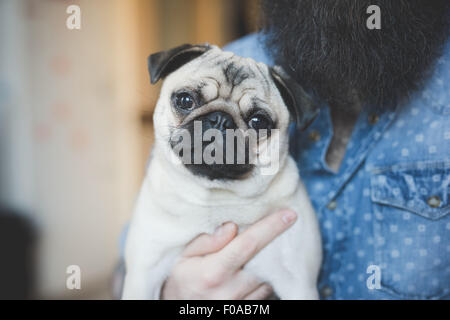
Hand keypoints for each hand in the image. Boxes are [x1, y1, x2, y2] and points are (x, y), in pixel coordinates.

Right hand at [160, 209, 296, 299]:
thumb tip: (231, 227)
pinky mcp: (248, 310)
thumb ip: (206, 241)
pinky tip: (257, 269)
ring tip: (264, 249)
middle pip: (265, 261)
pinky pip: (266, 292)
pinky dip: (266, 278)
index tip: (289, 214)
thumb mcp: (184, 256)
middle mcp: (230, 290)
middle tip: (283, 226)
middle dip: (276, 243)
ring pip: (269, 278)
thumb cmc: (182, 279)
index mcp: (213, 272)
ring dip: (271, 262)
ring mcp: (241, 303)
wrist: (180, 308)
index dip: (270, 227)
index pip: (248, 244)